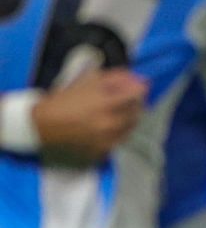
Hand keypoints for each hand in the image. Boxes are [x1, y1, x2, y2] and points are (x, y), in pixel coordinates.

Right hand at [32, 69, 147, 163]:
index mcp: (105, 104)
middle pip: (137, 112)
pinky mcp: (104, 151)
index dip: (140, 89)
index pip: (136, 95)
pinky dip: (121, 131)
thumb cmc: (64, 100)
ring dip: (130, 117)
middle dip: (136, 103)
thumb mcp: (86, 82)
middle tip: (128, 98)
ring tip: (118, 111)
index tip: (140, 86)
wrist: (44, 125)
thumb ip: (113, 78)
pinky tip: (111, 125)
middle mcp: (111, 124)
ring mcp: (108, 140)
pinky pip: (121, 139)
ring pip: (131, 127)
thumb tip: (134, 76)